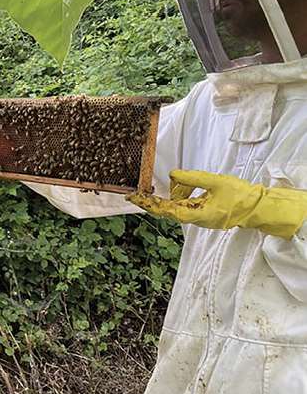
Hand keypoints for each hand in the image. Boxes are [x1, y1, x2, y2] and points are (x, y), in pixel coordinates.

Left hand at [127, 169, 306, 238]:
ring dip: (171, 195)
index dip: (150, 204)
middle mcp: (195, 219)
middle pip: (167, 210)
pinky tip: (186, 185)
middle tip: (136, 193)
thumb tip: (173, 174)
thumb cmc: (241, 196)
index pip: (167, 210)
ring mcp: (198, 217)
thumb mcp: (216, 182)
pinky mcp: (202, 213)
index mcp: (198, 214)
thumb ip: (193, 178)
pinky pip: (185, 204)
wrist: (258, 208)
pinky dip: (181, 194)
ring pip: (176, 206)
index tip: (135, 198)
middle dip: (152, 201)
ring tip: (180, 182)